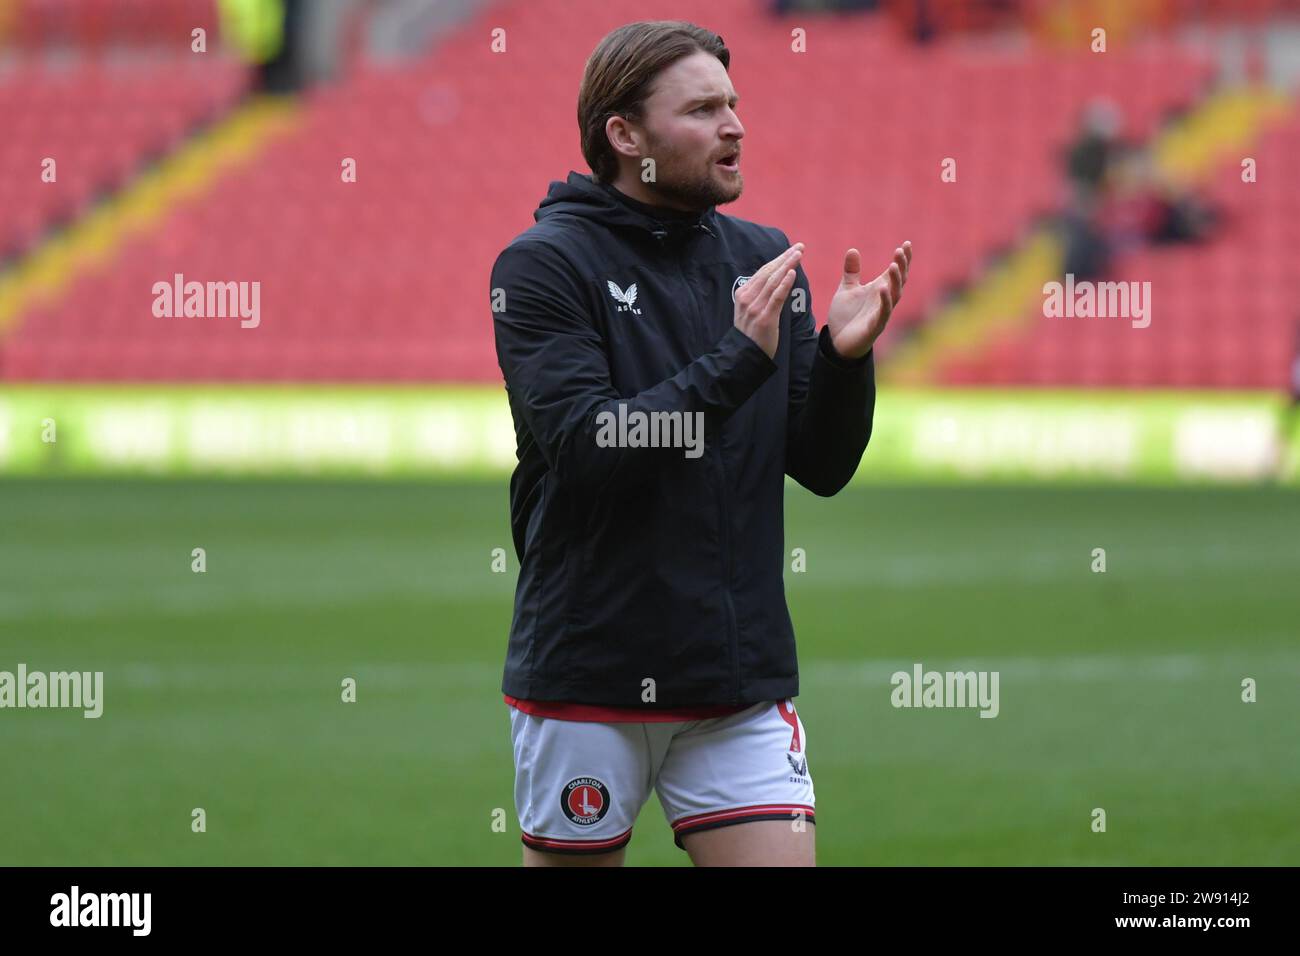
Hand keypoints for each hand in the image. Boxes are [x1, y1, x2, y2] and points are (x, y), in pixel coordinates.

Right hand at [734, 243, 802, 359]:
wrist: (744, 355)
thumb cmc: (750, 333)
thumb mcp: (748, 310)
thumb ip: (758, 295)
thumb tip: (773, 281)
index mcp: (744, 294)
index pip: (763, 271)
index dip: (778, 259)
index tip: (791, 250)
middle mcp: (748, 298)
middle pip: (769, 272)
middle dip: (785, 258)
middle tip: (800, 247)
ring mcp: (755, 308)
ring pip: (773, 281)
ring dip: (787, 265)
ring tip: (799, 254)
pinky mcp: (765, 318)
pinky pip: (776, 297)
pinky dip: (784, 284)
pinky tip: (792, 273)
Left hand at [826, 241, 911, 360]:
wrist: (837, 343)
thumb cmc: (846, 317)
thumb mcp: (846, 290)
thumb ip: (851, 272)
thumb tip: (852, 249)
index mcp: (879, 290)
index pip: (895, 272)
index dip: (903, 259)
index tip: (907, 244)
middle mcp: (883, 300)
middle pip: (898, 281)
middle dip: (901, 266)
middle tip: (901, 251)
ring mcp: (881, 313)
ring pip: (894, 295)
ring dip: (895, 280)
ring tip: (893, 265)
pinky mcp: (875, 326)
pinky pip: (883, 312)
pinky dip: (884, 301)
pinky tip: (882, 288)